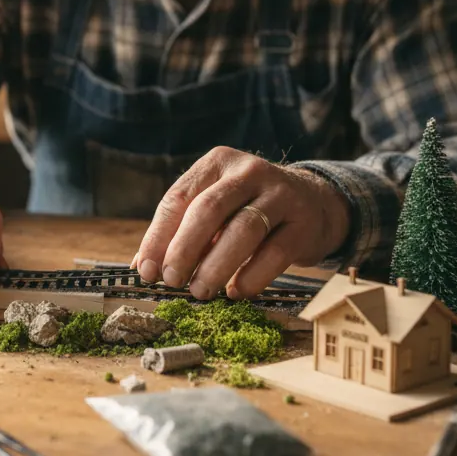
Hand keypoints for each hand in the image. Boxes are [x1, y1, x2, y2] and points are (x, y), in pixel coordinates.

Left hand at [132, 147, 349, 299]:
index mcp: (217, 162)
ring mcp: (280, 194)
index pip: (179, 197)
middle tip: (171, 281)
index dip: (158, 236)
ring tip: (200, 292)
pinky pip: (275, 252)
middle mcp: (249, 171)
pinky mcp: (304, 222)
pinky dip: (251, 276)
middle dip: (184, 249)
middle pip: (209, 209)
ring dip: (215, 266)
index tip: (146, 270)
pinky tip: (236, 292)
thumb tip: (141, 267)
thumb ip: (181, 231)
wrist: (315, 202)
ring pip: (243, 230)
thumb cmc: (250, 208)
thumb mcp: (216, 207)